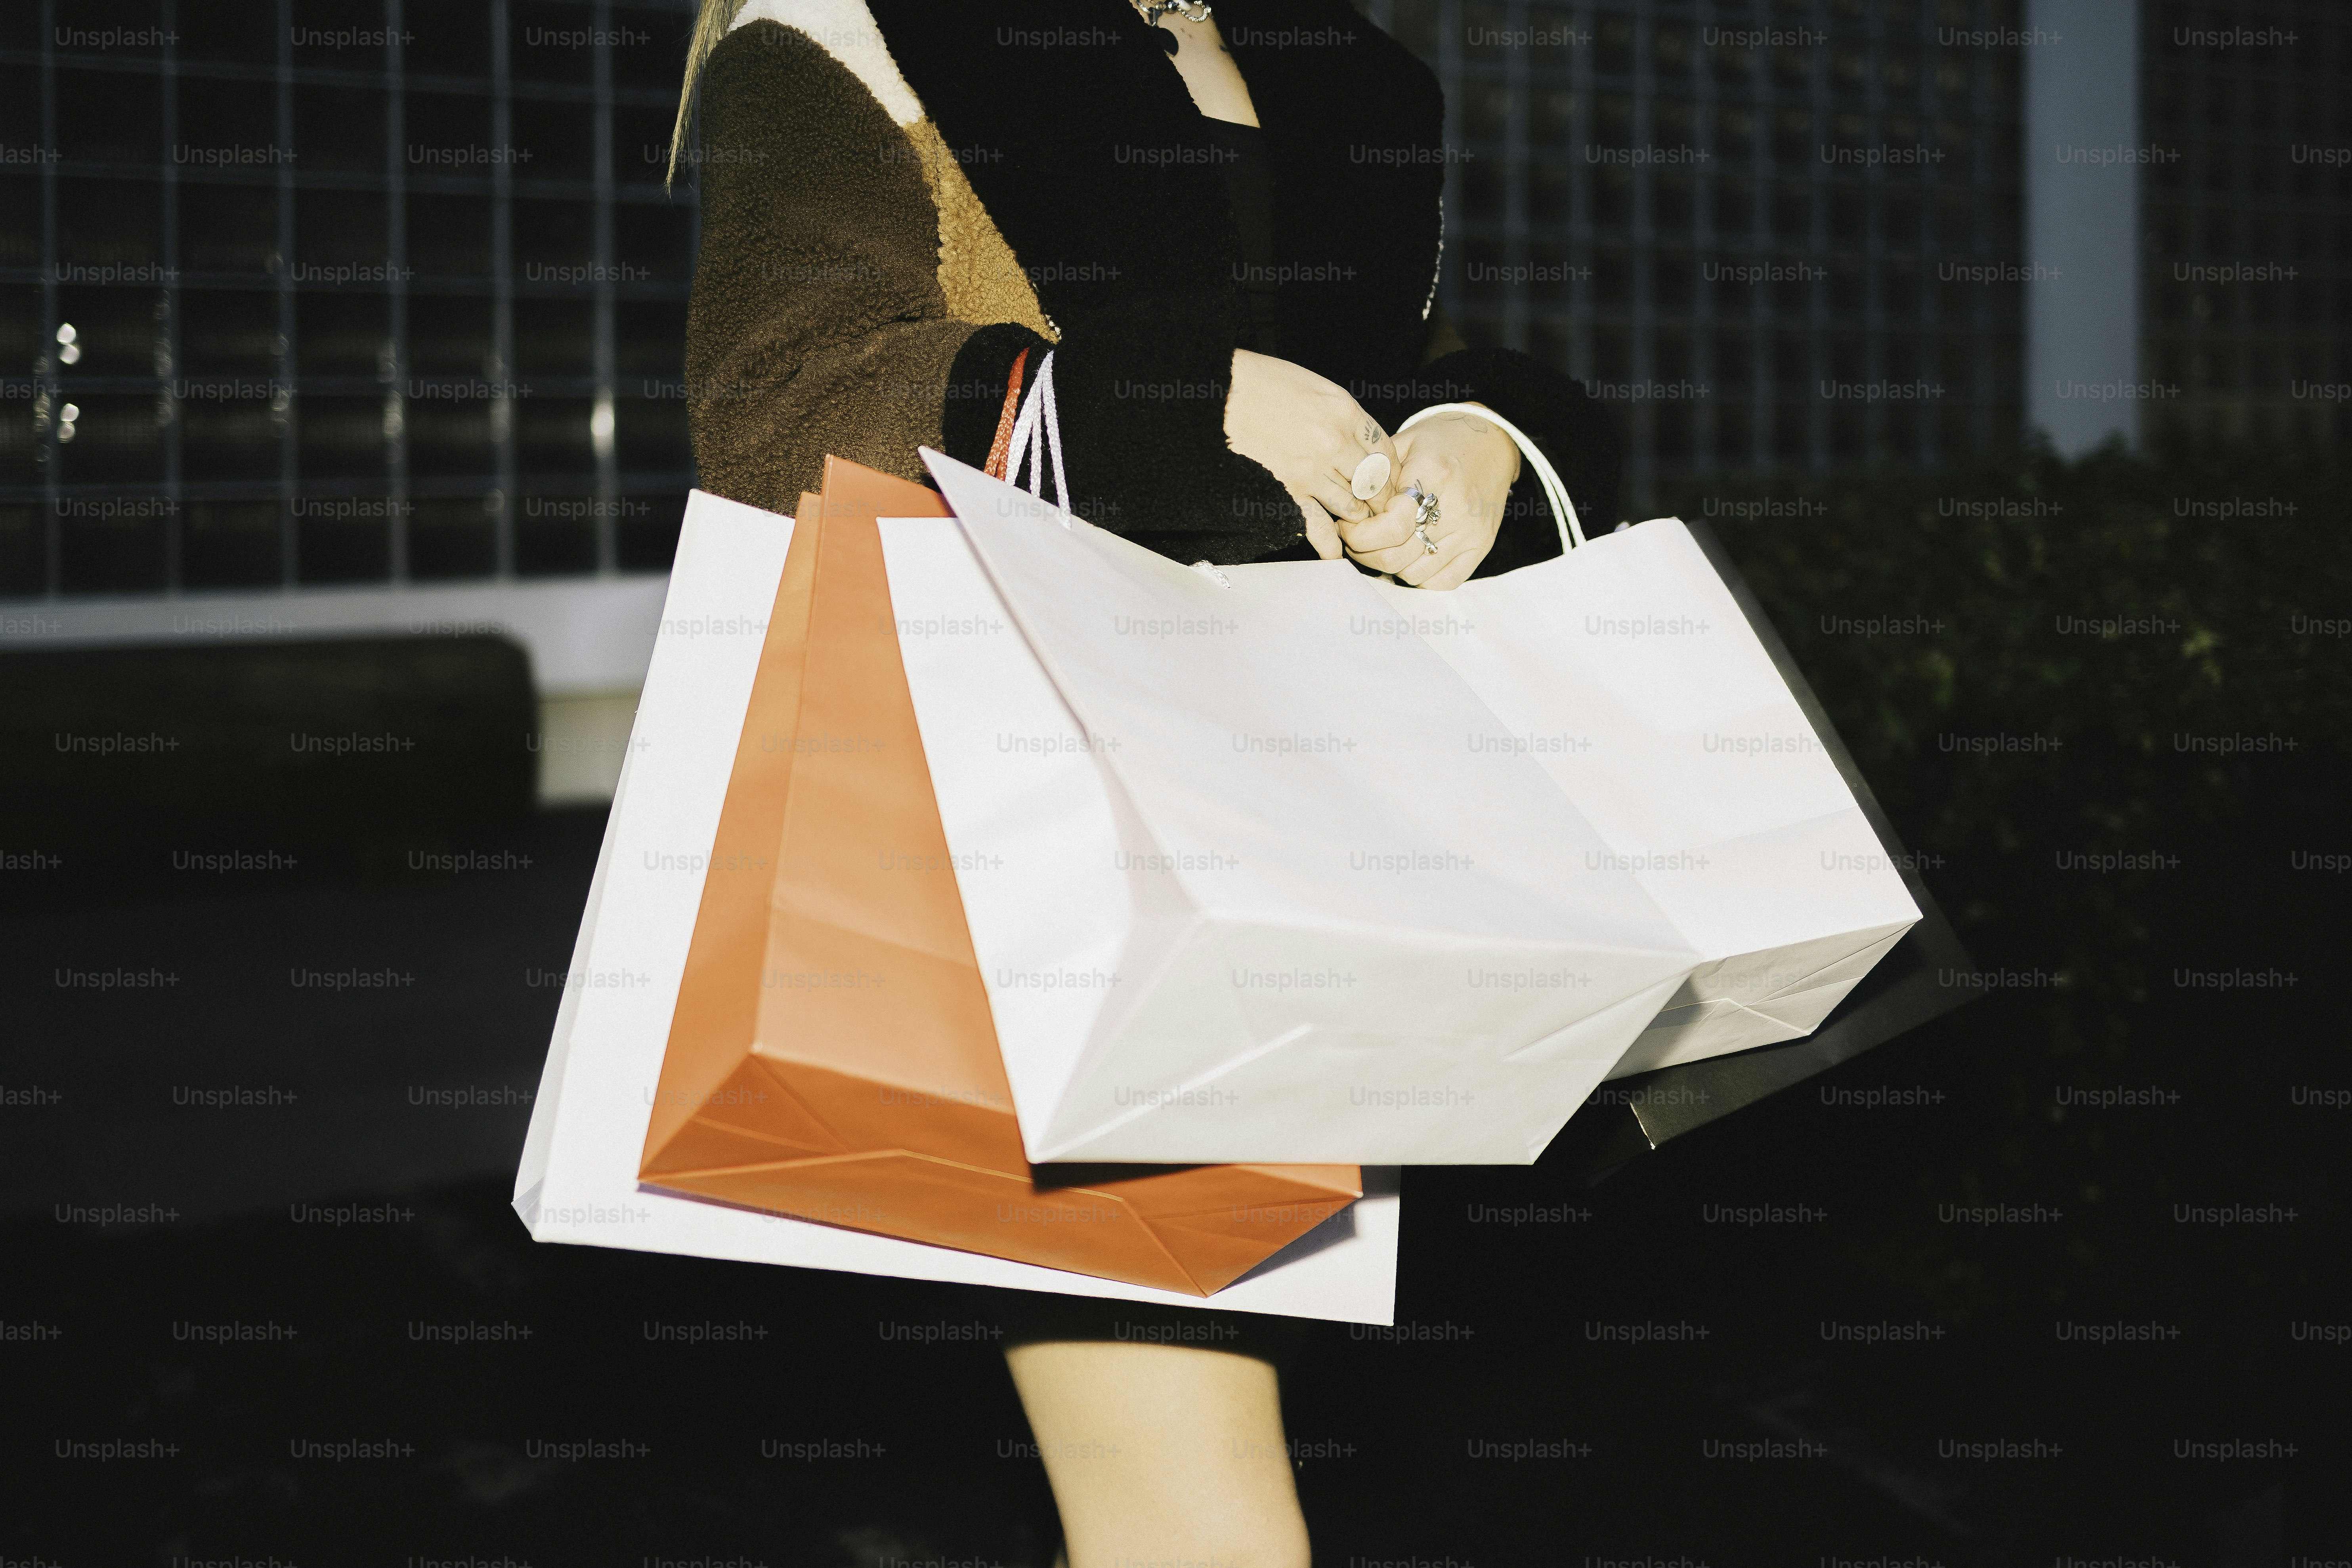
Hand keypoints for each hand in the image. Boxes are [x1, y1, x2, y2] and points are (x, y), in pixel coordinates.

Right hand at [1223, 349, 1401, 558]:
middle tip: (1383, 510)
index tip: (1390, 480)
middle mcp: (1335, 442)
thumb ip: (1339, 413)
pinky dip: (1329, 544)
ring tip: (1359, 525)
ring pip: (1352, 506)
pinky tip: (1336, 554)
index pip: (1385, 449)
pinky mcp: (1287, 491)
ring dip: (1358, 518)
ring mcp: (1312, 470)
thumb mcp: (1313, 385)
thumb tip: (1356, 438)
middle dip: (1382, 499)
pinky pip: (1318, 525)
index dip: (1391, 470)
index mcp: (1345, 411)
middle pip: (1375, 481)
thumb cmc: (1261, 382)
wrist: (1219, 393)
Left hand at [1336, 407, 1519, 589]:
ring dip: (1387, 565)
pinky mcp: (1481, 546)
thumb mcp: (1404, 442)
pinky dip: (1418, 576)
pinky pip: (1441, 582)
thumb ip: (1376, 475)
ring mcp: (1471, 532)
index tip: (1347, 525)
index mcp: (1434, 474)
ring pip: (1413, 573)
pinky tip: (1408, 555)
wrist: (1492, 442)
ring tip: (1380, 544)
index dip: (1359, 534)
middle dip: (1364, 552)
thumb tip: (1348, 507)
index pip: (1392, 527)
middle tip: (1355, 537)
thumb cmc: (1441, 440)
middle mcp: (1457, 508)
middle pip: (1396, 556)